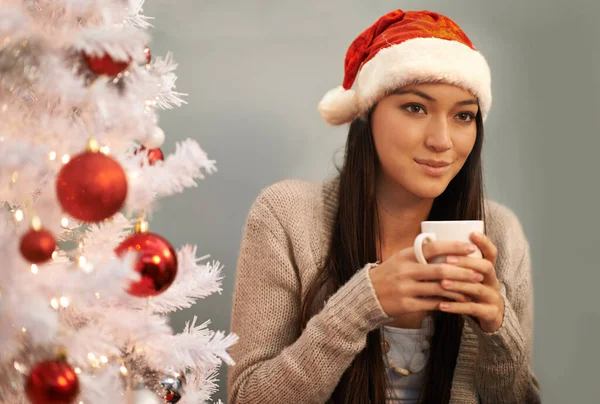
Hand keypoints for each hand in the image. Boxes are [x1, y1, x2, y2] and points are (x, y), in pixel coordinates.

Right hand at [369, 240, 485, 317]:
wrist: (367, 294)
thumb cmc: (390, 274)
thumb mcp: (401, 258)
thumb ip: (420, 253)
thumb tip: (447, 247)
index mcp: (405, 255)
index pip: (433, 248)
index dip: (454, 247)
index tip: (471, 248)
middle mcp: (405, 271)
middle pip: (440, 270)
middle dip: (462, 271)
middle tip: (479, 273)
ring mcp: (405, 289)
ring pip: (439, 288)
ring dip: (459, 290)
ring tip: (473, 289)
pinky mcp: (406, 305)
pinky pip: (432, 304)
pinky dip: (447, 303)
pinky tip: (458, 302)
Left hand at [438, 232, 504, 332]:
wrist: (488, 318)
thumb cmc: (470, 292)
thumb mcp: (467, 277)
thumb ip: (456, 264)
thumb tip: (430, 244)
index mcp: (487, 270)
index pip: (491, 253)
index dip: (484, 243)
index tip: (472, 233)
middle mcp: (492, 281)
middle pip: (486, 268)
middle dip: (467, 263)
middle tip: (447, 260)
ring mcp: (492, 298)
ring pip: (477, 288)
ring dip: (459, 284)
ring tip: (442, 283)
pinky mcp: (489, 313)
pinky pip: (473, 309)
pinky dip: (456, 307)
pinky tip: (441, 305)